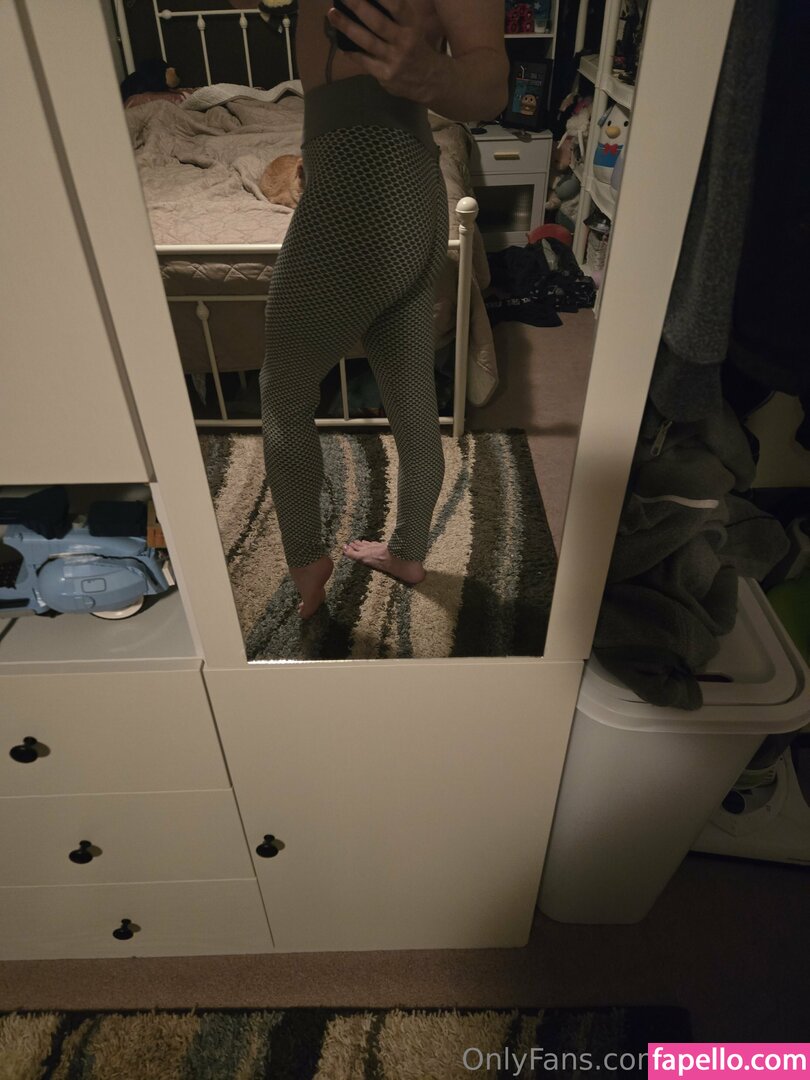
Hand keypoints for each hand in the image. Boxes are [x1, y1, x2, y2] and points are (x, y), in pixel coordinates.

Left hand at [326, 0, 442, 104]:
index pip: (396, 5)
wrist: (430, 81)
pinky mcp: (386, 75)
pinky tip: (340, 43)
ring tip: (332, 14)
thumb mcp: (413, 26)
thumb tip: (373, 0)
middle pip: (377, 22)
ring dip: (347, 27)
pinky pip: (364, 62)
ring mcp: (394, 60)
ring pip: (367, 42)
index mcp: (411, 24)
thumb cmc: (416, 46)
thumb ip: (396, 12)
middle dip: (358, 6)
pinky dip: (351, 52)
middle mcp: (404, 41)